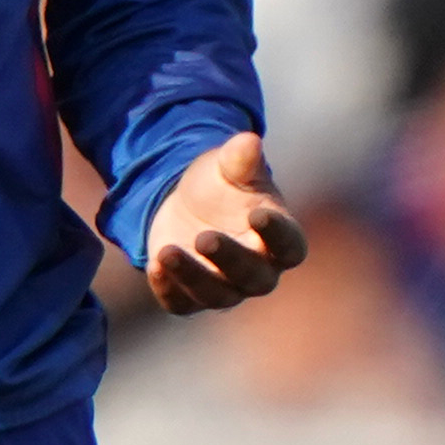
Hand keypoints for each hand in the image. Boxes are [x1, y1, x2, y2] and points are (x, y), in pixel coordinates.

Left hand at [142, 130, 307, 313]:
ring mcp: (225, 288)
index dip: (277, 234)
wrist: (186, 204)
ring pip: (216, 295)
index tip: (258, 213)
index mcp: (279, 238)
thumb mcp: (229, 166)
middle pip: (253, 278)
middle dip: (229, 259)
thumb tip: (249, 141)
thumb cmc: (222, 184)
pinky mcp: (190, 296)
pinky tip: (154, 265)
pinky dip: (168, 289)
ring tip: (168, 251)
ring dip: (192, 276)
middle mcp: (258, 271)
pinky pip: (182, 303)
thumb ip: (241, 157)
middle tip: (205, 237)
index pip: (290, 246)